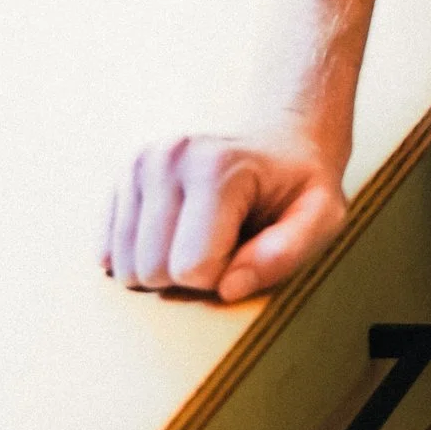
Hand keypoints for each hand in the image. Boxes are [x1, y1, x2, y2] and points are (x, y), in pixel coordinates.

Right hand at [104, 133, 349, 302]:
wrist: (284, 142)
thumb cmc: (301, 188)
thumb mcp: (322, 218)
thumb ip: (286, 253)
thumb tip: (227, 288)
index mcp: (218, 168)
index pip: (192, 268)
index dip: (224, 277)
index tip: (248, 249)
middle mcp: (169, 158)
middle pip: (152, 270)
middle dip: (191, 276)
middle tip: (227, 243)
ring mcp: (140, 163)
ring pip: (124, 267)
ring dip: (166, 267)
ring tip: (203, 235)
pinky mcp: (123, 175)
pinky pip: (108, 252)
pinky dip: (142, 255)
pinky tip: (177, 231)